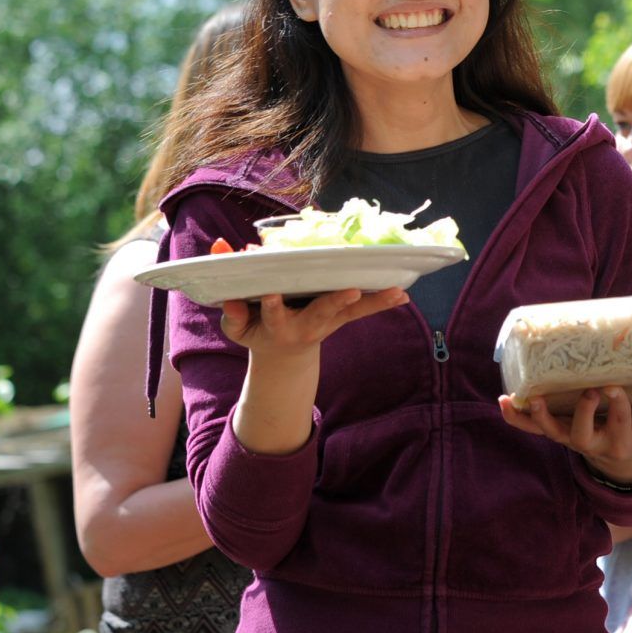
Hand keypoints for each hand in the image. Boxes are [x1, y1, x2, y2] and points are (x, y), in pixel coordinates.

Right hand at [219, 287, 410, 361]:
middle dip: (334, 301)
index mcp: (279, 327)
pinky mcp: (342, 317)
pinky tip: (404, 294)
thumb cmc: (258, 332)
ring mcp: (329, 322)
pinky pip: (364, 309)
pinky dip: (382, 302)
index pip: (273, 315)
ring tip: (396, 293)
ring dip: (374, 302)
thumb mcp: (238, 326)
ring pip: (351, 311)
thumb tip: (228, 276)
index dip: (272, 306)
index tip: (269, 293)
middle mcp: (308, 326)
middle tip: (350, 291)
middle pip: (321, 313)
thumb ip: (232, 306)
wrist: (284, 356)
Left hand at [499, 374, 631, 485]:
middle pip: (582, 434)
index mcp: (621, 440)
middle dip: (583, 413)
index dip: (618, 407)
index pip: (621, 424)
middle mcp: (593, 443)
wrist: (618, 458)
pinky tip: (503, 400)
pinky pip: (532, 428)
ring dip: (540, 416)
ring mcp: (571, 439)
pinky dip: (516, 417)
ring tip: (532, 398)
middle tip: (589, 391)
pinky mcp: (556, 432)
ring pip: (552, 433)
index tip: (613, 387)